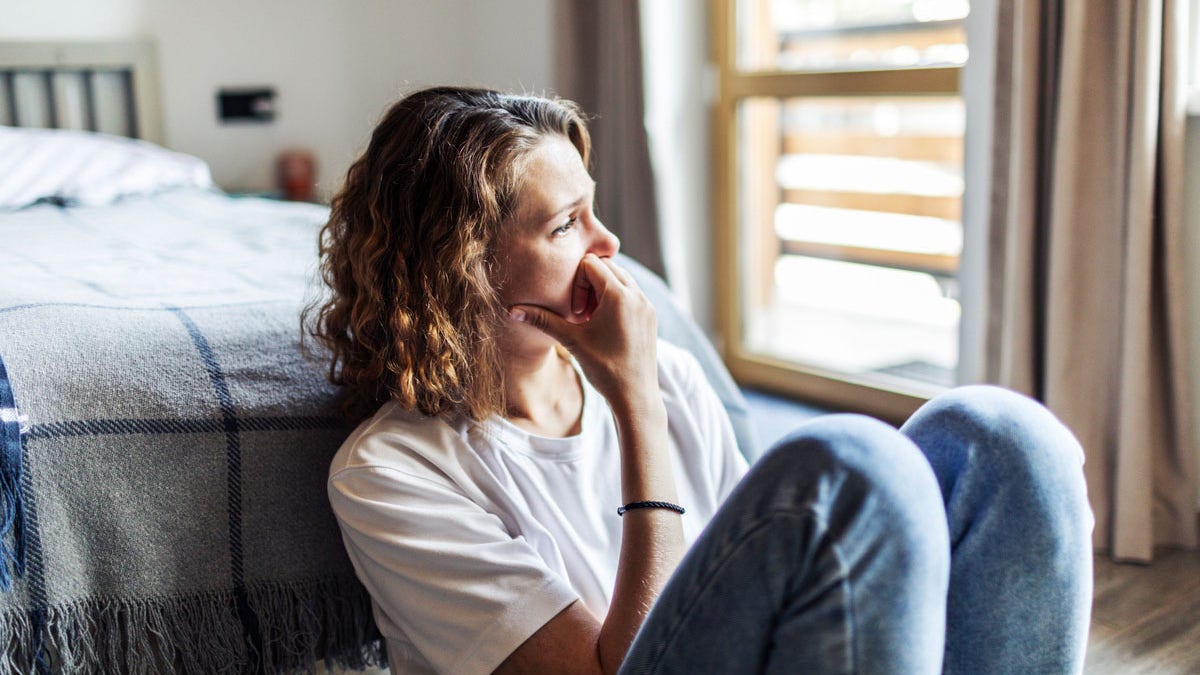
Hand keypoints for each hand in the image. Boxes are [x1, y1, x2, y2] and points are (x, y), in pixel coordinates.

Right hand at [509, 254, 658, 407]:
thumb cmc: (603, 369)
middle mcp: (637, 295)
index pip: (590, 263)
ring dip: (602, 290)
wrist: (635, 396)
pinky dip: (615, 300)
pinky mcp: (650, 315)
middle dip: (589, 283)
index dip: (575, 281)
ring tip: (591, 319)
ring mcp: (646, 304)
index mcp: (618, 295)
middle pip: (607, 266)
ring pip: (620, 278)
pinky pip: (631, 293)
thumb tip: (511, 311)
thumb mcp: (571, 341)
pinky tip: (604, 326)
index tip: (574, 311)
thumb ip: (542, 320)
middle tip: (580, 313)